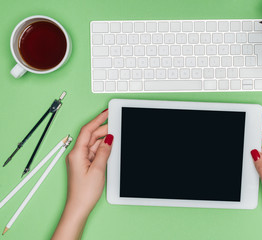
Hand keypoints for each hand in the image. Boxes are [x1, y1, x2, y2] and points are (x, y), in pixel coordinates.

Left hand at [52, 110, 112, 239]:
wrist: (78, 207)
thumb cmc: (84, 192)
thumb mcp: (98, 169)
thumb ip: (104, 152)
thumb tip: (109, 139)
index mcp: (76, 153)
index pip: (87, 131)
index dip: (97, 120)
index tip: (106, 113)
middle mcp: (76, 155)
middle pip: (90, 136)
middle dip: (103, 128)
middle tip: (115, 122)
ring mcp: (80, 159)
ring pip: (93, 143)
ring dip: (104, 139)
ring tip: (115, 134)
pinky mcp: (84, 164)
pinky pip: (94, 151)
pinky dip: (102, 148)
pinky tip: (110, 147)